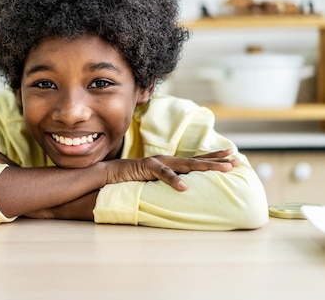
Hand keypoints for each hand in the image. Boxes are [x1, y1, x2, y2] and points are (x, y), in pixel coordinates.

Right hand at [105, 148, 238, 190]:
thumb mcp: (156, 182)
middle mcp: (169, 160)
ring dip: (206, 167)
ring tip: (223, 169)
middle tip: (238, 160)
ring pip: (187, 165)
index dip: (215, 159)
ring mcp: (159, 162)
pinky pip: (163, 175)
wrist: (110, 173)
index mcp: (171, 164)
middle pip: (198, 160)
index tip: (234, 156)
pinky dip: (174, 181)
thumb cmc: (133, 179)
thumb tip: (184, 192)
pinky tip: (185, 188)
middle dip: (219, 160)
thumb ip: (169, 183)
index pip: (197, 160)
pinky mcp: (148, 167)